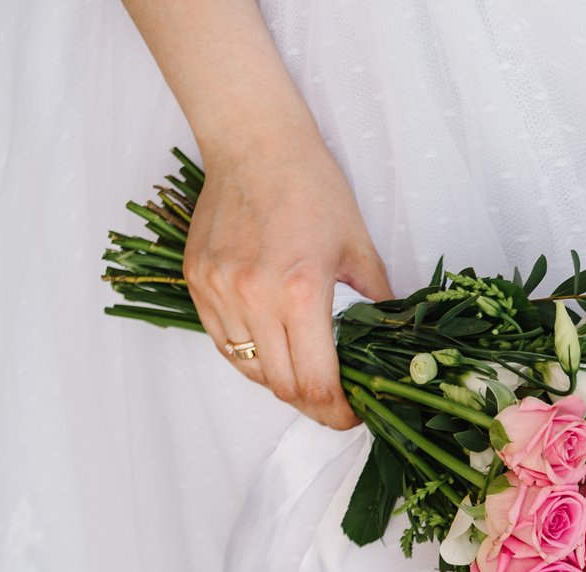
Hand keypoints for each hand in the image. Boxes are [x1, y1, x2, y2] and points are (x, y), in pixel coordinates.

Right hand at [185, 128, 393, 429]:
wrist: (255, 143)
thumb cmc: (311, 187)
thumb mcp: (359, 248)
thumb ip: (375, 304)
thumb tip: (388, 347)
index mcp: (301, 293)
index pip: (315, 383)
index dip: (337, 413)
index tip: (352, 414)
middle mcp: (254, 297)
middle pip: (282, 387)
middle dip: (314, 405)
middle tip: (335, 403)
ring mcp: (219, 291)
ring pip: (250, 370)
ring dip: (280, 382)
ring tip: (305, 374)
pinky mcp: (197, 283)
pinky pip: (224, 343)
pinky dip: (250, 357)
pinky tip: (273, 350)